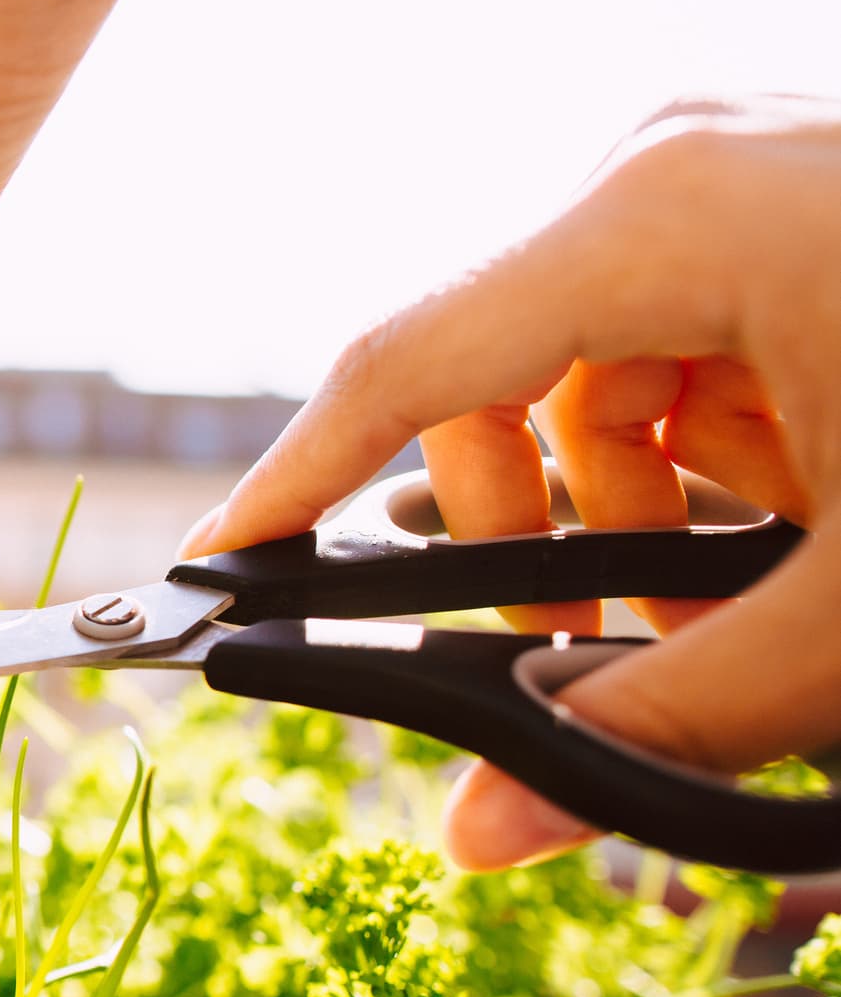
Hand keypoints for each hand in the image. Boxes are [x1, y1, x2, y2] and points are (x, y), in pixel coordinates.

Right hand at [181, 97, 840, 869]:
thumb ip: (656, 724)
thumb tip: (483, 830)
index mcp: (666, 214)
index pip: (400, 368)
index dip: (289, 488)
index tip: (214, 576)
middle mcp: (679, 166)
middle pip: (491, 380)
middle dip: (531, 539)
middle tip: (599, 654)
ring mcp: (743, 173)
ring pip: (584, 373)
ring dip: (630, 509)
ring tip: (740, 593)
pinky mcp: (798, 206)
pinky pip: (678, 345)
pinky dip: (706, 453)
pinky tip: (800, 510)